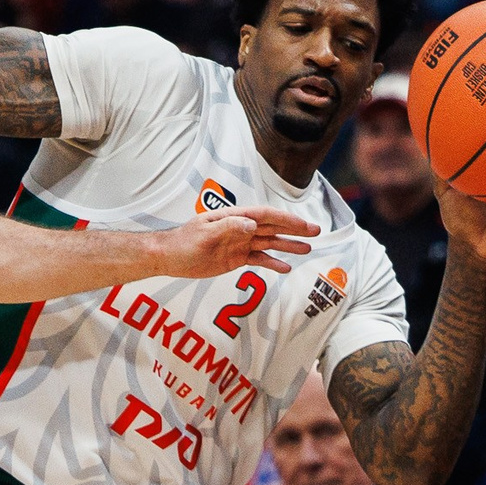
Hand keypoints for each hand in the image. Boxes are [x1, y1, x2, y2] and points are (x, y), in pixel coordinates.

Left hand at [150, 206, 318, 277]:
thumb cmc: (183, 243)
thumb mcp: (205, 234)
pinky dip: (272, 263)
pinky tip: (286, 268)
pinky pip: (258, 259)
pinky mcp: (236, 258)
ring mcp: (239, 243)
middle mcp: (240, 228)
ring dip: (288, 245)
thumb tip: (252, 224)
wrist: (169, 257)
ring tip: (307, 249)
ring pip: (269, 243)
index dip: (286, 219)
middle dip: (294, 229)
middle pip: (272, 227)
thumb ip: (229, 228)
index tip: (304, 225)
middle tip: (316, 232)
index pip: (265, 216)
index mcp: (234, 218)